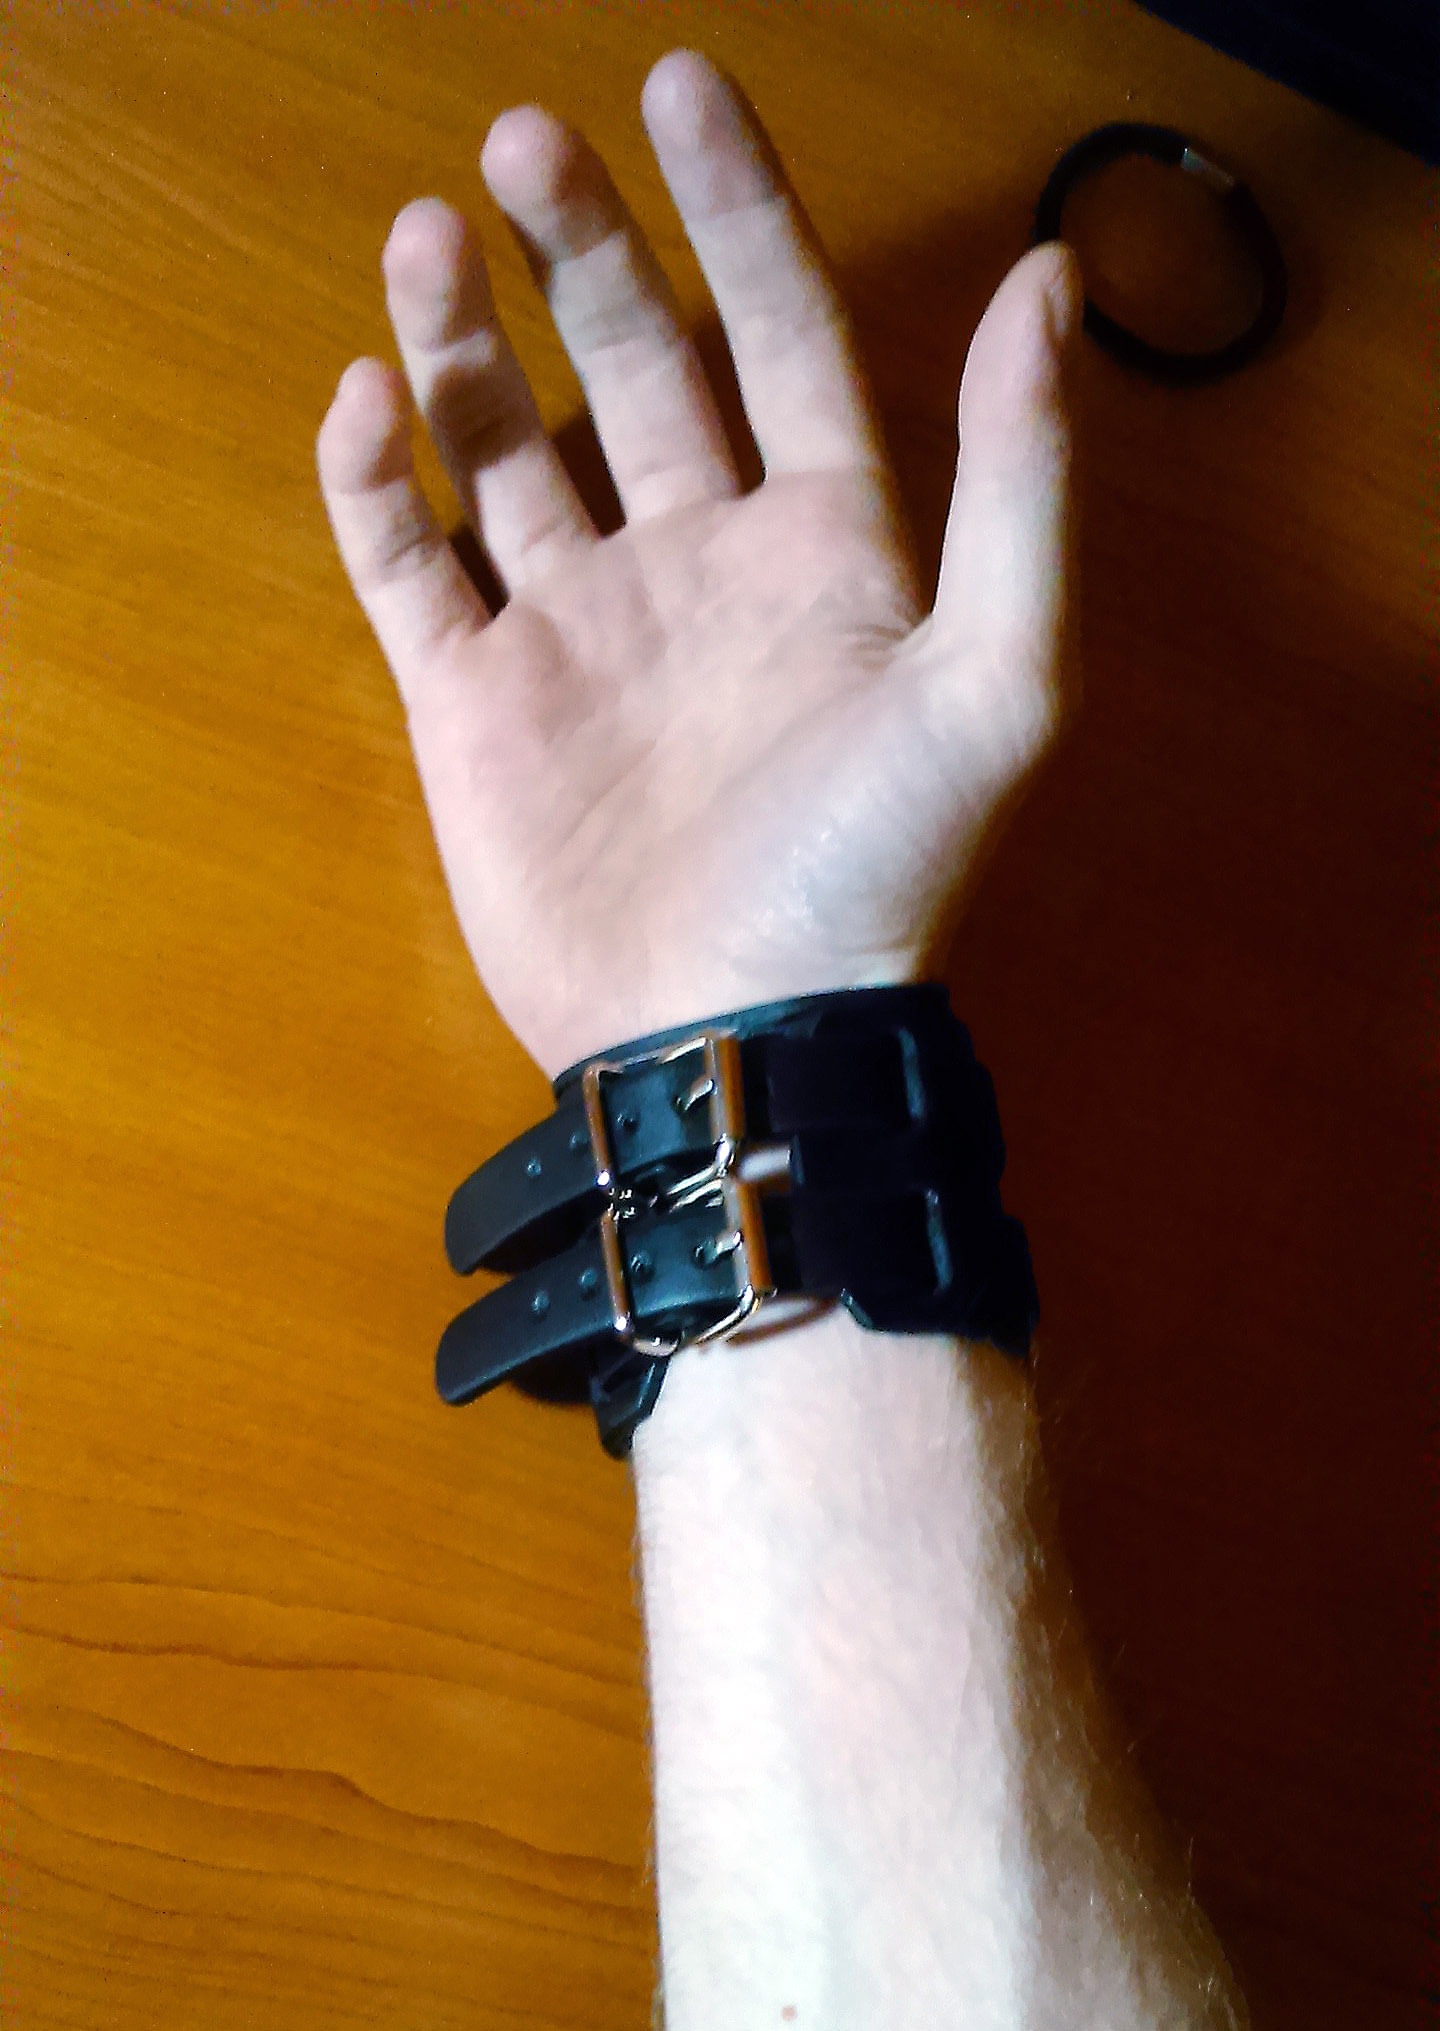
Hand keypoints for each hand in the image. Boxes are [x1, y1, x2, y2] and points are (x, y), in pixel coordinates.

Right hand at [317, 49, 1077, 1078]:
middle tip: (518, 142)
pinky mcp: (478, 702)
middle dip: (579, 245)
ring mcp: (579, 629)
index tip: (679, 85)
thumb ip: (1022, 483)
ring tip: (421, 236)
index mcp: (824, 544)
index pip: (778, 332)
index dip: (736, 208)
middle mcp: (699, 563)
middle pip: (632, 364)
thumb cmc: (871, 867)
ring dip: (461, 339)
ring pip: (505, 446)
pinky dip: (377, 485)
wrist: (734, 1035)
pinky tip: (362, 406)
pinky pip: (409, 566)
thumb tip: (1046, 277)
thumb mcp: (998, 678)